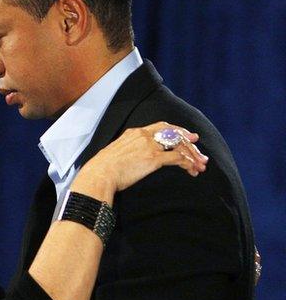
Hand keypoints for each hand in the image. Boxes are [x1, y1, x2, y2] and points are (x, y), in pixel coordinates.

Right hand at [70, 121, 208, 203]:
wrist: (100, 173)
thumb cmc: (103, 169)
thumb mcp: (115, 153)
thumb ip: (127, 151)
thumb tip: (131, 159)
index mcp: (134, 132)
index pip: (161, 126)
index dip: (177, 130)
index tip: (188, 136)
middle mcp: (144, 135)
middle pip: (174, 133)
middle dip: (189, 142)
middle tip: (200, 150)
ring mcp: (149, 146)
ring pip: (179, 145)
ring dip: (192, 155)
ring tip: (200, 165)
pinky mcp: (153, 158)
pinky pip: (177, 158)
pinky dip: (187, 163)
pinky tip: (191, 170)